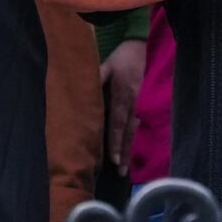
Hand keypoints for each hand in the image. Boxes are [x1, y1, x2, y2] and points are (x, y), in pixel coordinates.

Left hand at [100, 38, 148, 168]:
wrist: (138, 49)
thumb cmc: (119, 59)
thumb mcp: (105, 66)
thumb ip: (96, 79)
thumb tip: (83, 94)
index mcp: (121, 96)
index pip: (117, 123)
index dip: (115, 141)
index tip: (113, 158)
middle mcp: (131, 104)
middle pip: (127, 132)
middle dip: (123, 152)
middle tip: (120, 171)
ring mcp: (136, 105)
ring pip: (132, 132)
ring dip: (128, 150)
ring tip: (125, 169)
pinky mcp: (136, 105)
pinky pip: (133, 126)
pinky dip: (130, 140)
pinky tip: (128, 153)